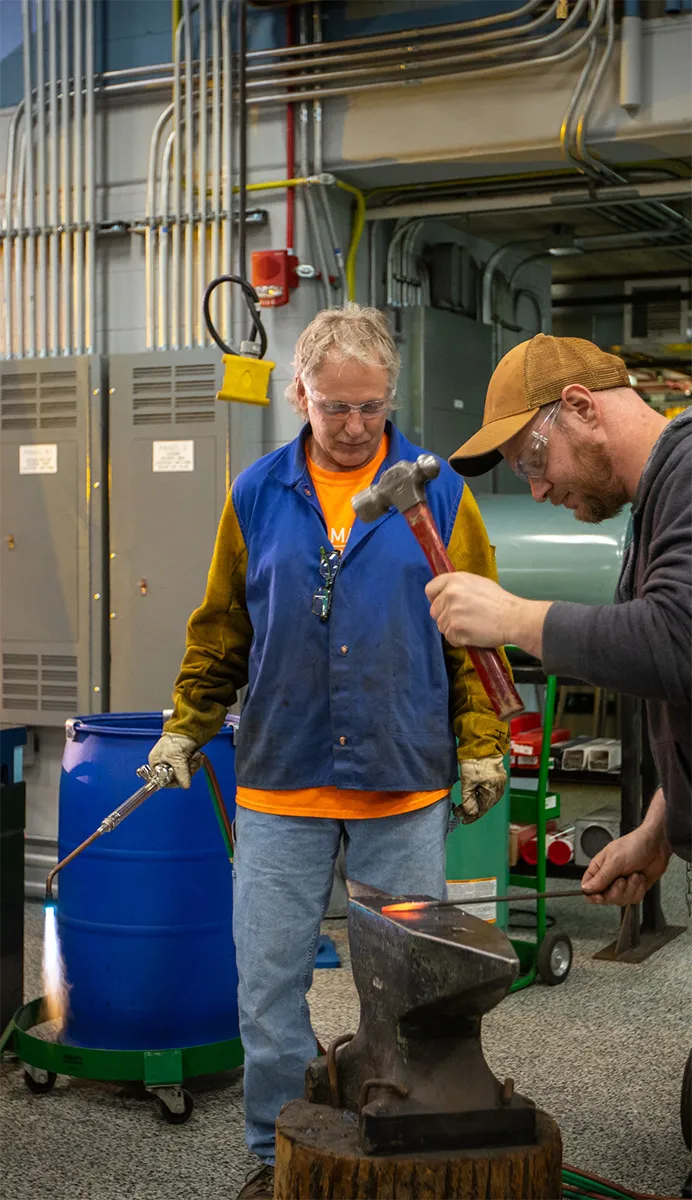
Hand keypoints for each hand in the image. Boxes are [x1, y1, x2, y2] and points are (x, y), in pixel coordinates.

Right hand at [148, 732, 202, 789]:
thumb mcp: (177, 758)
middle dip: (186, 771)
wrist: (190, 726)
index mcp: (156, 764)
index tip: (182, 778)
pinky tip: (196, 756)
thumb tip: (185, 786)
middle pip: (175, 778)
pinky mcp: (183, 759)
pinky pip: (190, 768)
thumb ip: (181, 773)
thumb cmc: (177, 739)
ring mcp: (174, 762)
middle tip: (190, 763)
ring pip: (185, 773)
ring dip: (192, 766)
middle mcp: (163, 764)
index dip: (173, 781)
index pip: (162, 781)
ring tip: (194, 757)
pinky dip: (195, 762)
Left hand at [426, 573, 550, 657]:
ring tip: (472, 626)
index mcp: (455, 580)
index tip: (442, 605)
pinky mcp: (456, 629)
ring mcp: (452, 612)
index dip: (435, 599)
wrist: (513, 618)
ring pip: (441, 626)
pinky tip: (473, 634)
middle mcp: (450, 594)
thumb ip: (458, 587)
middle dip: (445, 616)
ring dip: (453, 629)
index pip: (430, 589)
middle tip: (463, 619)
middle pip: (434, 610)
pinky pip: (450, 638)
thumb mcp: (477, 583)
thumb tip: (445, 594)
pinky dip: (459, 639)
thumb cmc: (499, 602)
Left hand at [458, 756, 506, 823]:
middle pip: (484, 804)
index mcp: (494, 791)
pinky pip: (486, 791)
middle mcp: (498, 789)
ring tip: (460, 806)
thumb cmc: (475, 761)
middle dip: (470, 809)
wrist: (482, 744)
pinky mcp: (495, 778)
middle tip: (457, 812)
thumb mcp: (467, 781)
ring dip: (473, 802)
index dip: (472, 816)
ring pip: (484, 798)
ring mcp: (498, 783)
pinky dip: (477, 795)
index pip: (482, 809)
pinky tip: (469, 796)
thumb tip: (470, 812)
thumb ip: (468, 799)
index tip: (463, 820)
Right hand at [581, 825, 671, 904]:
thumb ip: (601, 877)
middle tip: (622, 880)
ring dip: (630, 888)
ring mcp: (623, 884)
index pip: (587, 887)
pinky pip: (633, 899)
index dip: (592, 895)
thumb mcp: (615, 860)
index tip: (600, 896)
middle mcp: (609, 878)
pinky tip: (640, 878)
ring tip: (634, 874)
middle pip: (605, 897)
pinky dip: (639, 890)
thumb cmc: (635, 845)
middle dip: (616, 891)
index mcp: (599, 868)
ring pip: (620, 900)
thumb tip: (586, 888)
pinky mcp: (635, 888)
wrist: (657, 845)